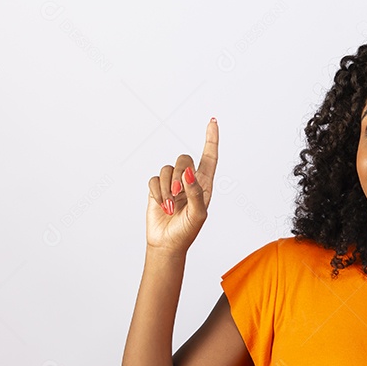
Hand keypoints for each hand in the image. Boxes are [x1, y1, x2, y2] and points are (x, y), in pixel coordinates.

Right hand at [146, 118, 218, 254]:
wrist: (167, 243)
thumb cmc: (187, 231)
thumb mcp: (198, 214)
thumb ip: (195, 192)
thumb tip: (189, 172)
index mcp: (204, 184)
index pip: (209, 157)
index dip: (211, 139)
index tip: (212, 121)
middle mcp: (188, 180)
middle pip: (183, 159)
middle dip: (178, 173)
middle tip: (177, 193)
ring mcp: (172, 183)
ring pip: (167, 168)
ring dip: (167, 188)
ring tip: (170, 206)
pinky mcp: (157, 188)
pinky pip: (154, 179)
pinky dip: (157, 192)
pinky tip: (161, 205)